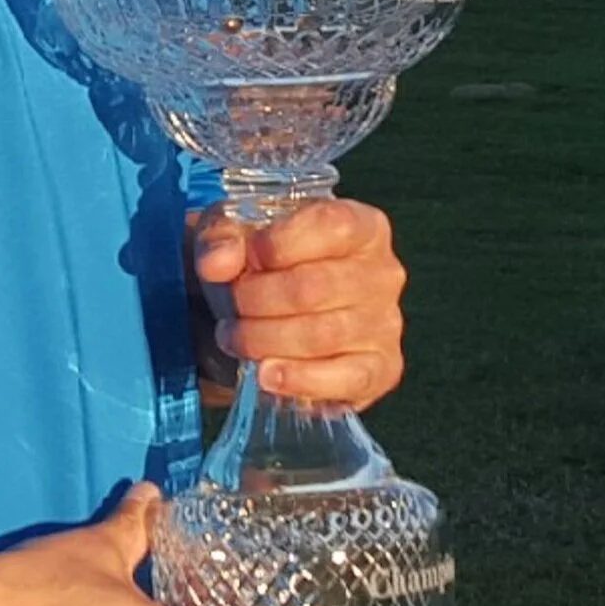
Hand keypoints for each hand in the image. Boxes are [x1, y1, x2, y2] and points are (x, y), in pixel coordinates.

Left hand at [190, 199, 405, 410]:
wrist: (268, 315)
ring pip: (322, 335)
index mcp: (361, 226)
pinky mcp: (382, 369)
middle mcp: (383, 272)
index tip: (248, 257)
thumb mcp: (232, 233)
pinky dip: (301, 379)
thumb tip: (217, 263)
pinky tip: (266, 375)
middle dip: (257, 299)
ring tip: (233, 338)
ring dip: (263, 340)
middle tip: (230, 307)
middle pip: (315, 287)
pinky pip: (349, 379)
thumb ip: (220, 237)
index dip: (280, 243)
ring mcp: (386, 323)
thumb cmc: (258, 263)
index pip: (332, 226)